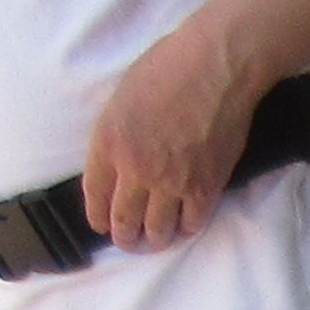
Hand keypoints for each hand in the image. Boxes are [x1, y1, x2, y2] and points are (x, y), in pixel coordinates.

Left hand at [83, 12, 263, 251]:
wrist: (214, 67)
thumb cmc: (167, 68)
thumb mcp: (122, 98)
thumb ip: (116, 135)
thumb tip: (119, 164)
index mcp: (109, 142)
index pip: (95, 196)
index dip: (98, 218)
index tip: (103, 225)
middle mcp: (135, 169)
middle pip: (124, 222)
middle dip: (125, 238)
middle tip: (130, 242)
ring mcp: (171, 182)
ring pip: (157, 231)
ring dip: (155, 239)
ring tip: (158, 238)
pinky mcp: (204, 188)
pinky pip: (192, 224)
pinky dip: (187, 228)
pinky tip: (185, 223)